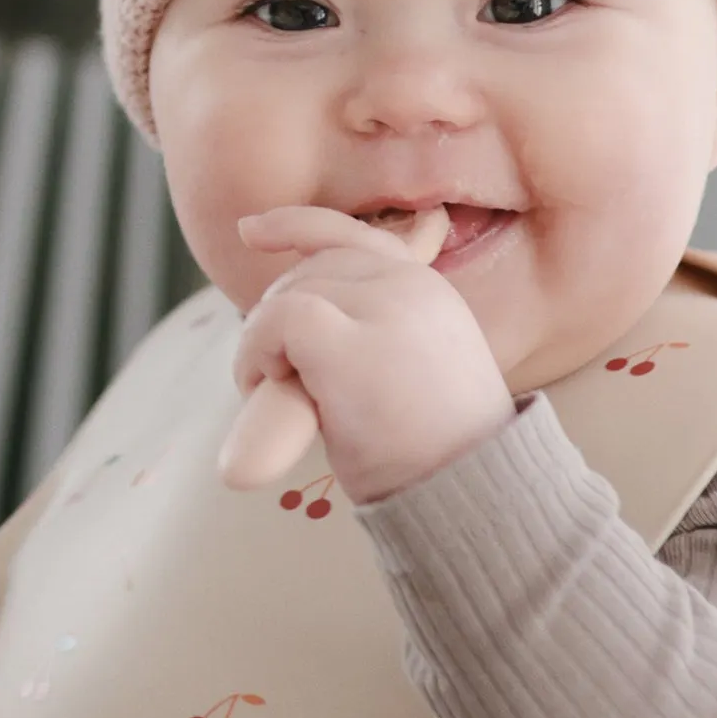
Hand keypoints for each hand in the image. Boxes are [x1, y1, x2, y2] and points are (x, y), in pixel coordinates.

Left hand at [233, 206, 512, 504]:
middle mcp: (410, 286)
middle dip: (277, 313)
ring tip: (270, 391)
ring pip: (288, 296)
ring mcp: (383, 308)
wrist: (467, 490)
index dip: (295, 227)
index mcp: (428, 290)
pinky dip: (254, 350)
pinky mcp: (349, 342)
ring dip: (261, 341)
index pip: (355, 236)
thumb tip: (301, 318)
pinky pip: (276, 321)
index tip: (249, 233)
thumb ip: (375, 332)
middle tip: (275, 376)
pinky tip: (261, 386)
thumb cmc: (434, 451)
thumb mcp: (414, 371)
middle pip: (310, 270)